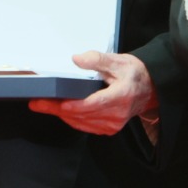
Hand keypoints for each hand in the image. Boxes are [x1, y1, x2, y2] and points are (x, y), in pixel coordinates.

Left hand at [28, 51, 154, 135]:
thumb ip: (97, 60)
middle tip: (37, 103)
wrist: (150, 88)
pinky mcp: (109, 128)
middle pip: (82, 114)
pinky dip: (72, 119)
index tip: (57, 103)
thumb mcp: (118, 61)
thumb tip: (77, 59)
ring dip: (62, 115)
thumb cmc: (134, 74)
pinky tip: (61, 112)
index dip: (73, 105)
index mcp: (121, 95)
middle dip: (57, 109)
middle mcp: (117, 113)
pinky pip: (86, 126)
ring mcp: (113, 124)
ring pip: (82, 122)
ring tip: (43, 106)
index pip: (93, 104)